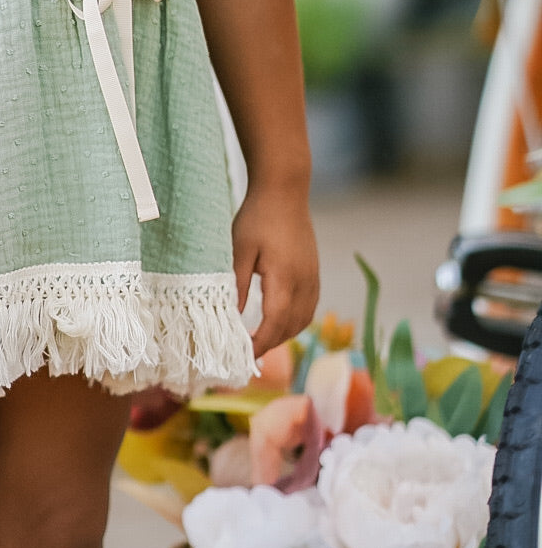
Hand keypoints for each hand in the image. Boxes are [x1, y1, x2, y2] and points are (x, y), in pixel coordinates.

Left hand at [231, 185, 318, 359]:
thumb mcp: (239, 250)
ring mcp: (313, 277)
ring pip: (304, 319)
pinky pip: (309, 307)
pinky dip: (295, 321)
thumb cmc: (258, 216)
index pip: (275, 323)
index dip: (261, 344)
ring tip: (261, 341)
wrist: (285, 191)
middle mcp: (304, 282)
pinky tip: (279, 321)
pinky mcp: (315, 272)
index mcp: (284, 277)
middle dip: (271, 344)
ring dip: (284, 334)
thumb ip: (238, 284)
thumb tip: (233, 316)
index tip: (244, 357)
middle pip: (291, 326)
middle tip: (247, 354)